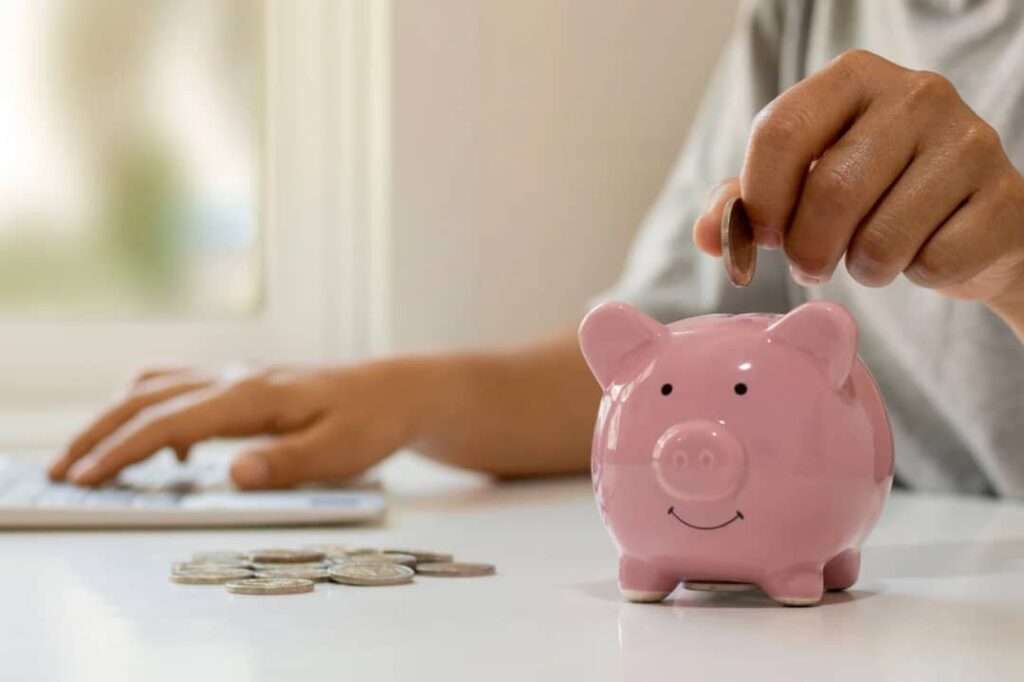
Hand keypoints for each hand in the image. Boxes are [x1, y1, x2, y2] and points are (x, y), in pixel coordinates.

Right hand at [48, 360, 435, 488]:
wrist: (399, 390)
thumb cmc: (372, 421)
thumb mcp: (339, 451)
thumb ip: (285, 463)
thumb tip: (231, 473)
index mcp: (252, 395)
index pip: (169, 422)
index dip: (122, 451)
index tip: (85, 478)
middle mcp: (237, 378)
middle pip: (147, 398)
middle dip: (99, 433)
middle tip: (62, 470)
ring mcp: (240, 377)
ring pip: (159, 387)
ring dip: (119, 417)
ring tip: (93, 455)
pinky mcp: (248, 385)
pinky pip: (184, 389)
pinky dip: (156, 412)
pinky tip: (171, 451)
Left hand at [693, 50, 1023, 329]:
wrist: (972, 219)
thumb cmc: (873, 194)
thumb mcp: (803, 184)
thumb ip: (747, 203)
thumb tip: (710, 235)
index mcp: (852, 78)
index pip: (780, 131)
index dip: (761, 197)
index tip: (764, 234)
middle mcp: (916, 94)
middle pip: (830, 190)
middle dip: (807, 248)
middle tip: (811, 263)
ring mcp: (968, 142)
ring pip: (881, 237)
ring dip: (861, 268)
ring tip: (868, 256)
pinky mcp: (1003, 198)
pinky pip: (932, 262)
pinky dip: (914, 274)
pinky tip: (922, 251)